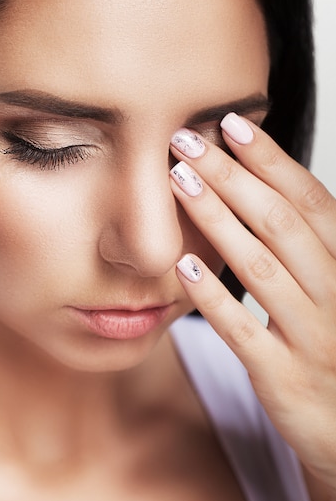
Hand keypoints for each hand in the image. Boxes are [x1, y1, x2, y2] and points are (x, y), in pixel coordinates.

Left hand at [169, 114, 335, 491]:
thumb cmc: (331, 347)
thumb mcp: (330, 289)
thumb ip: (303, 245)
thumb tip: (262, 189)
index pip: (309, 200)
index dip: (271, 160)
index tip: (232, 124)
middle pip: (280, 223)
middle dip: (231, 177)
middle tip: (186, 142)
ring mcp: (312, 336)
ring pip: (261, 266)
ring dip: (218, 220)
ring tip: (179, 182)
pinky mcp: (282, 375)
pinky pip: (244, 330)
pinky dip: (213, 296)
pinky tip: (182, 265)